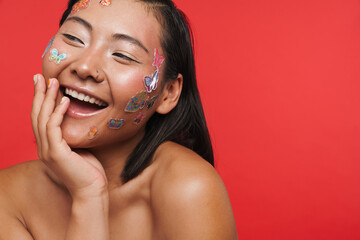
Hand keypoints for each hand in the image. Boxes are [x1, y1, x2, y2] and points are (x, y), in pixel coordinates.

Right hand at [31, 74, 107, 199]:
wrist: (91, 190)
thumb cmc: (88, 171)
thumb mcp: (78, 148)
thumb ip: (72, 136)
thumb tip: (76, 120)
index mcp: (48, 146)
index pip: (40, 119)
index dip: (40, 101)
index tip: (43, 85)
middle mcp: (44, 148)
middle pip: (36, 116)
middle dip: (38, 95)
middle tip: (39, 77)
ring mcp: (48, 151)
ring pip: (43, 119)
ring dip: (47, 99)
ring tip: (52, 82)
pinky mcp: (57, 153)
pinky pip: (54, 128)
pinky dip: (58, 112)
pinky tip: (64, 100)